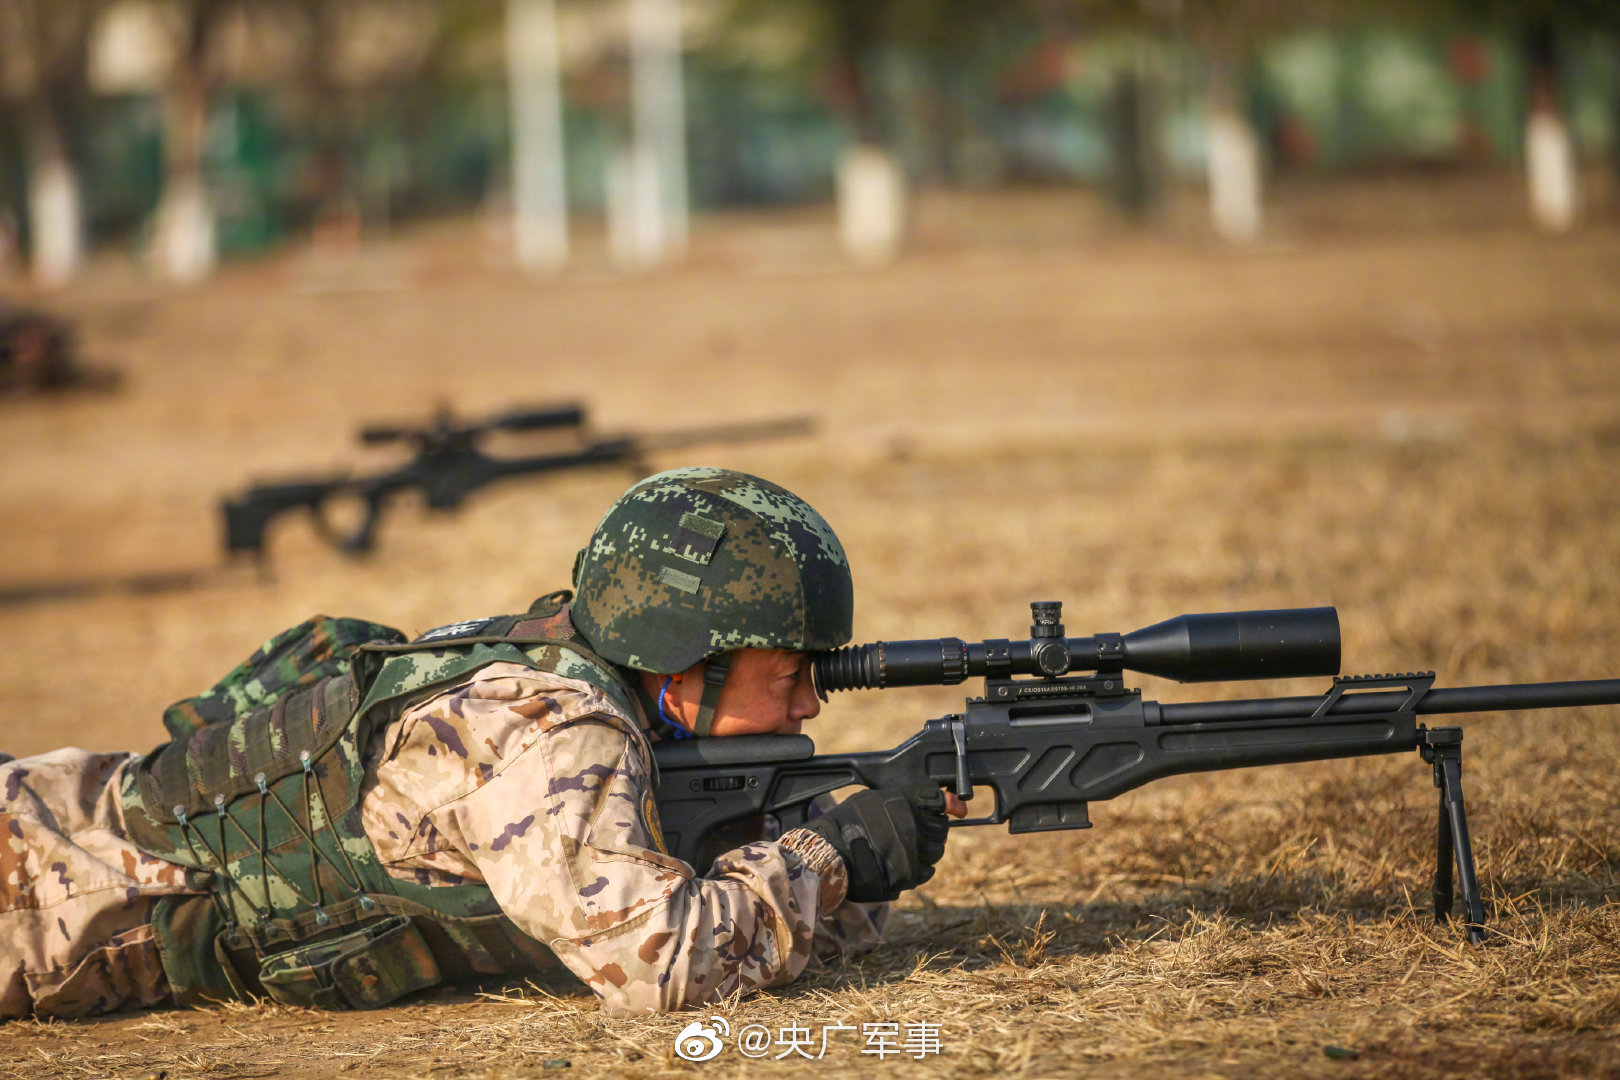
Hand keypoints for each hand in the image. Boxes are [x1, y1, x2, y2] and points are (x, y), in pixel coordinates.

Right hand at [802, 786, 953, 902]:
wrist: (828, 854)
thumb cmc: (848, 821)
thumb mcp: (875, 798)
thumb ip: (910, 798)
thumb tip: (950, 804)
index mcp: (906, 804)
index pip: (940, 803)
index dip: (947, 805)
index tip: (956, 810)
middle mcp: (914, 828)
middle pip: (941, 829)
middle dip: (933, 830)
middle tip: (915, 832)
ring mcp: (912, 854)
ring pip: (936, 852)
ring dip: (926, 849)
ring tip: (905, 847)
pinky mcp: (909, 876)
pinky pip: (926, 871)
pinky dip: (919, 867)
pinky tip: (903, 862)